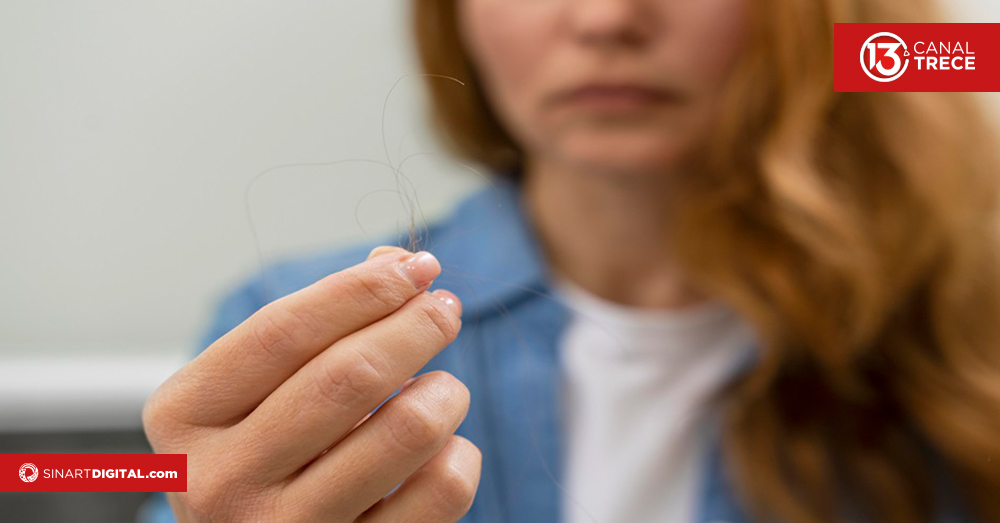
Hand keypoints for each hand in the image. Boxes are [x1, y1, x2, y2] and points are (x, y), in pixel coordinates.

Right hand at [143, 246, 479, 521]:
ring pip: (406, 430)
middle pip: (350, 376)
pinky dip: (459, 454)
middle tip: (445, 309)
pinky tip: (442, 448)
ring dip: (445, 393)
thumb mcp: (261, 387)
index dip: (362, 290)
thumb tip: (397, 263)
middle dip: (416, 327)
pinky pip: (440, 491)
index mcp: (184, 416)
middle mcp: (220, 481)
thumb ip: (319, 321)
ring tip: (443, 389)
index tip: (417, 267)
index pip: (283, 331)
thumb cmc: (262, 454)